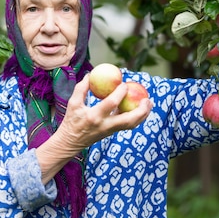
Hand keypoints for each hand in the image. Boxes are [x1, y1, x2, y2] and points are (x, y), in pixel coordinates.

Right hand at [35, 75, 151, 182]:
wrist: (70, 142)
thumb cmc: (71, 121)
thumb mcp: (73, 103)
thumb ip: (82, 88)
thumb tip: (90, 74)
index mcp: (94, 116)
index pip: (111, 103)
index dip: (120, 92)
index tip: (125, 84)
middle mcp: (105, 125)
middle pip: (129, 120)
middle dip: (141, 110)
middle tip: (147, 99)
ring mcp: (110, 131)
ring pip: (131, 125)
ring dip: (142, 115)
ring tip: (148, 103)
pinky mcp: (112, 133)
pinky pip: (127, 125)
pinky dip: (135, 117)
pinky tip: (139, 107)